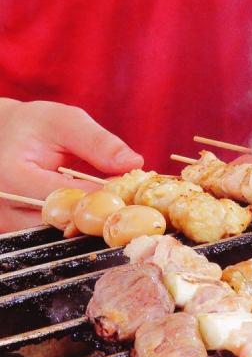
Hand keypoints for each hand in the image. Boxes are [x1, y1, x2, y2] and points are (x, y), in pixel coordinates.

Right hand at [0, 99, 143, 231]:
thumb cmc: (33, 127)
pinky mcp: (14, 232)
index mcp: (14, 176)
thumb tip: (134, 163)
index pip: (72, 197)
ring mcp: (7, 224)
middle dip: (103, 213)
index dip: (108, 195)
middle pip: (66, 223)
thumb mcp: (65, 122)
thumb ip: (98, 142)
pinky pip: (54, 234)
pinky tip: (96, 211)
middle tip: (132, 202)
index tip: (134, 190)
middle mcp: (5, 208)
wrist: (2, 137)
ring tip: (114, 204)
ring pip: (61, 234)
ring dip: (91, 222)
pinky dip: (78, 224)